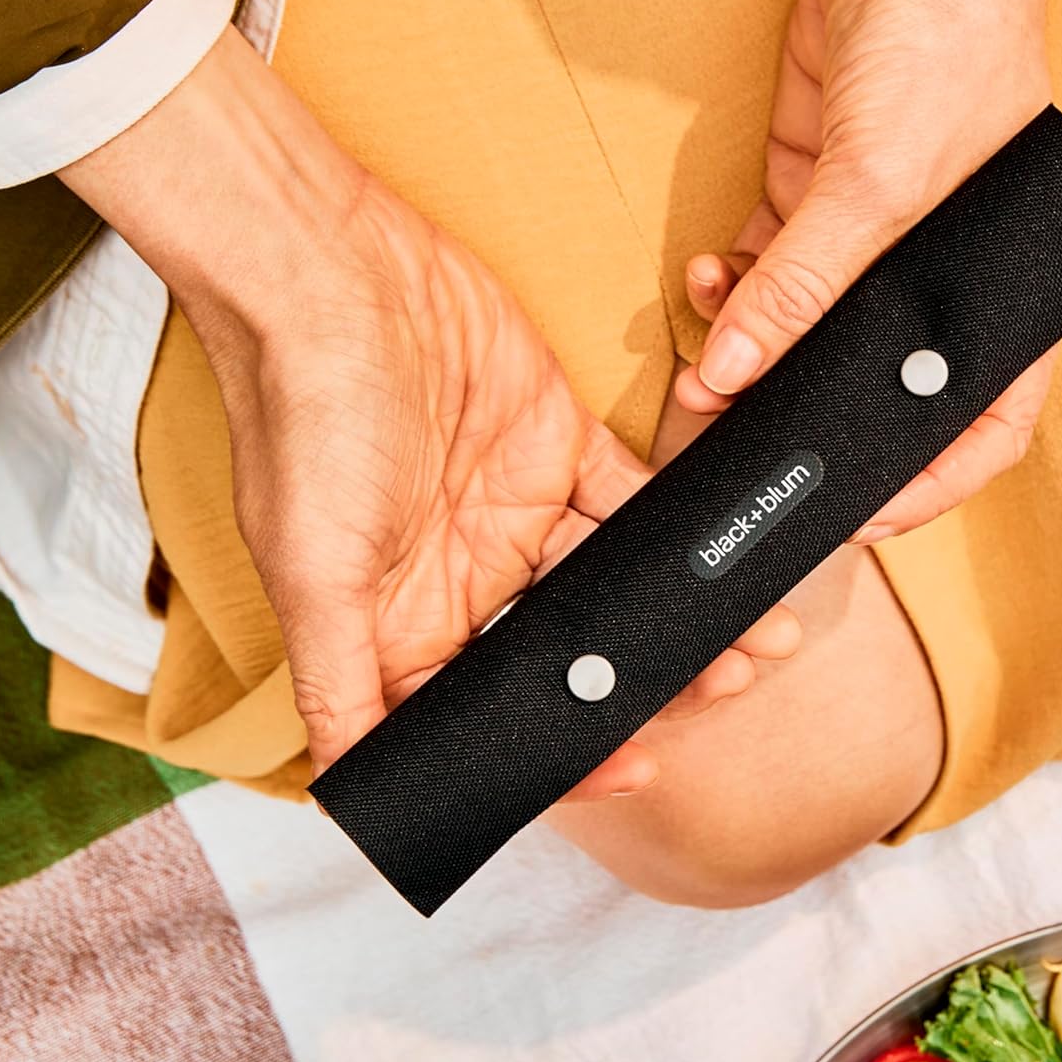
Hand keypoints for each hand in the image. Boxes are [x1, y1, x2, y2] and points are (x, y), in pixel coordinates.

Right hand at [61, 27, 799, 793]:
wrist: (334, 271)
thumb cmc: (306, 420)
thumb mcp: (312, 571)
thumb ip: (342, 683)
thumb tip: (347, 791)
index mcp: (408, 624)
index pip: (494, 713)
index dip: (562, 748)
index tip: (634, 764)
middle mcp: (468, 580)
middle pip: (573, 654)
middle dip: (646, 679)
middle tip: (724, 687)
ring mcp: (518, 513)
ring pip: (615, 582)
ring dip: (679, 609)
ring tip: (755, 636)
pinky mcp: (557, 446)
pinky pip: (632, 499)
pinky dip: (681, 528)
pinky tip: (729, 558)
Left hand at [677, 0, 1061, 543]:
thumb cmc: (953, 46)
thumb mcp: (879, 187)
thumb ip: (802, 290)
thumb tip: (729, 375)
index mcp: (1002, 296)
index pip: (982, 427)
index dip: (930, 487)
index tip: (858, 521)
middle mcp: (942, 279)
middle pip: (876, 385)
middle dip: (811, 420)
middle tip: (746, 452)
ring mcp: (877, 239)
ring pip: (810, 332)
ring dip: (754, 352)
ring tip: (707, 366)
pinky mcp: (819, 194)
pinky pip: (771, 270)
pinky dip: (735, 288)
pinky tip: (707, 280)